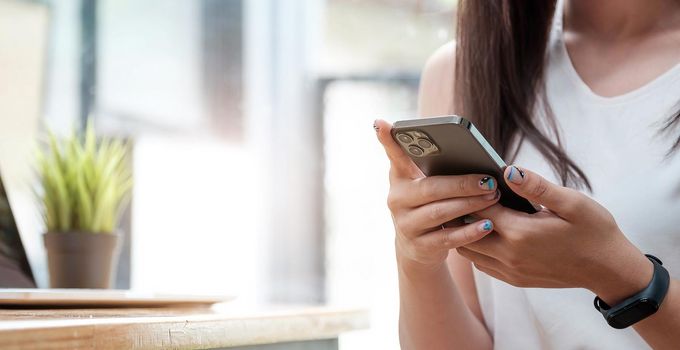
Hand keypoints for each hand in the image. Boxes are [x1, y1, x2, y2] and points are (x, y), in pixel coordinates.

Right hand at [374, 119, 499, 267]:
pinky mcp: (419, 246)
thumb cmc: (429, 205)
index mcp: (399, 178)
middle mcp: (397, 200)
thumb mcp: (425, 184)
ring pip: (440, 212)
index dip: (387, 140)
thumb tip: (468, 151)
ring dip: (470, 204)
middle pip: (430, 188)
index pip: (394, 155)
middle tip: (489, 180)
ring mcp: (406, 225)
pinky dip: (469, 231)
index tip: (381, 123)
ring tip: (493, 197)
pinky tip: (487, 225)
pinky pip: (447, 238)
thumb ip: (436, 167)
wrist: (418, 246)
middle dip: (462, 184)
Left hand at [457, 165, 652, 303]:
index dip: (473, 192)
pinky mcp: (514, 280)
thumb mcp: (571, 202)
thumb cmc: (594, 231)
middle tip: (469, 194)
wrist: (609, 269)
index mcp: (520, 233)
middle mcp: (509, 255)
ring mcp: (510, 271)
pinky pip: (481, 264)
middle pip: (464, 231)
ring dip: (467, 231)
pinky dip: (477, 248)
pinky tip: (489, 232)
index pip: (478, 209)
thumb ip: (536, 187)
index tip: (476, 178)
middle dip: (463, 211)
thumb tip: (508, 171)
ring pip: (469, 251)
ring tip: (476, 212)